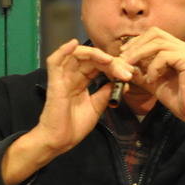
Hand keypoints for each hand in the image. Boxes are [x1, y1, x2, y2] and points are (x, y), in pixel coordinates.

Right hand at [2, 39, 131, 184]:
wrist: (60, 141)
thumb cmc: (74, 126)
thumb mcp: (97, 107)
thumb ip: (106, 93)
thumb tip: (121, 82)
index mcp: (81, 81)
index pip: (98, 65)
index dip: (114, 66)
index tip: (130, 73)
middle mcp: (72, 76)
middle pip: (91, 59)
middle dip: (111, 62)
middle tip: (126, 70)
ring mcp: (63, 78)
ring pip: (76, 55)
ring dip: (94, 54)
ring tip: (110, 60)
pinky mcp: (54, 82)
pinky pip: (54, 62)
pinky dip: (63, 50)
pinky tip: (73, 43)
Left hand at [120, 27, 184, 136]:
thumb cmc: (180, 99)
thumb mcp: (154, 83)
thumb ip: (141, 72)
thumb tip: (123, 65)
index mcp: (178, 50)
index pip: (154, 35)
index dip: (137, 42)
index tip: (124, 54)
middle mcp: (184, 47)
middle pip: (155, 33)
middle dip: (136, 45)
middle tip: (124, 58)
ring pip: (157, 42)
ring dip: (140, 54)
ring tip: (132, 67)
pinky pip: (164, 56)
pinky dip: (153, 67)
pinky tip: (152, 80)